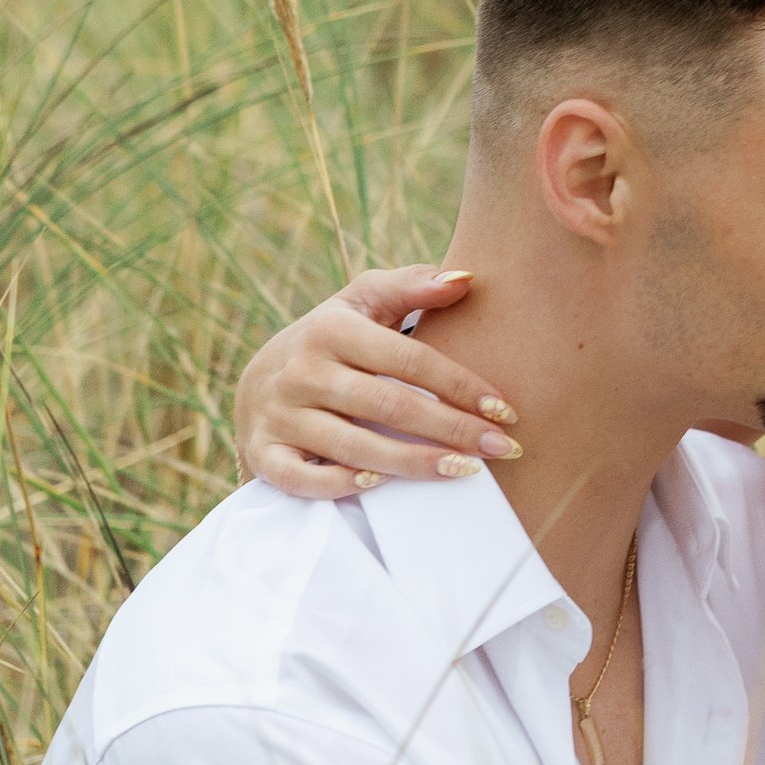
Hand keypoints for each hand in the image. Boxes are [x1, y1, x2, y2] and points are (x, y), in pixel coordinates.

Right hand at [234, 267, 518, 497]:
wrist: (259, 378)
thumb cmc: (330, 339)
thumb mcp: (363, 302)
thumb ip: (412, 285)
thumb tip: (467, 279)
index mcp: (331, 330)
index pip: (409, 360)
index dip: (461, 385)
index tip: (506, 409)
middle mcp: (302, 371)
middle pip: (390, 406)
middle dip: (453, 429)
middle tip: (503, 447)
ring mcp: (280, 415)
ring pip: (354, 447)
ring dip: (415, 463)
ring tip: (466, 470)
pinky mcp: (264, 453)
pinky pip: (303, 479)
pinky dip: (341, 485)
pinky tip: (385, 486)